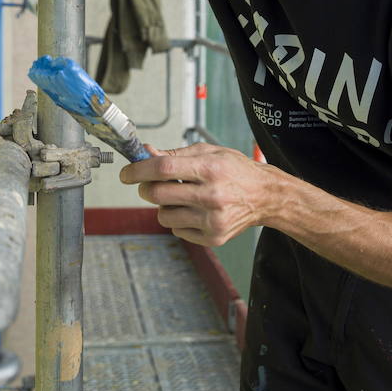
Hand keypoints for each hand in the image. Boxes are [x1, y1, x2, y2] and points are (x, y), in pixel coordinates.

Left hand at [119, 142, 273, 245]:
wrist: (265, 196)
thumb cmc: (235, 170)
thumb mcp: (209, 152)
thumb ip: (175, 154)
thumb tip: (146, 153)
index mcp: (210, 168)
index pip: (163, 168)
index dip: (138, 170)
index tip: (126, 173)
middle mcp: (211, 195)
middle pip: (158, 194)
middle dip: (146, 188)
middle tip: (152, 184)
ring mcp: (212, 220)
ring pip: (163, 215)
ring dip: (164, 206)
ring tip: (181, 198)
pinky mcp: (213, 237)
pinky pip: (176, 230)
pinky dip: (179, 220)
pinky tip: (195, 211)